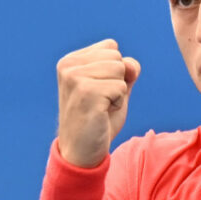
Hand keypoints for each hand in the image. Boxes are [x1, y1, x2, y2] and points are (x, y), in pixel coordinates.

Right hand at [55, 39, 140, 166]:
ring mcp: (75, 78)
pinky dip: (117, 103)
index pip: (111, 47)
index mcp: (71, 60)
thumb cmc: (98, 120)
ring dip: (118, 93)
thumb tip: (131, 65)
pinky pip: (120, 88)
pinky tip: (101, 114)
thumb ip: (125, 70)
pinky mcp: (86, 92)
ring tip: (100, 107)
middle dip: (117, 81)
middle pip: (117, 58)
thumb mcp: (114, 89)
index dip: (116, 71)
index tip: (99, 91)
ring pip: (120, 70)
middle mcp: (69, 65)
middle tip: (100, 102)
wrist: (81, 152)